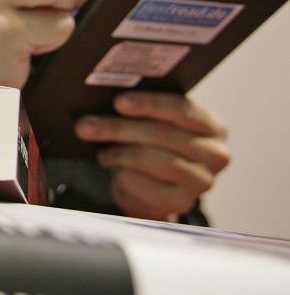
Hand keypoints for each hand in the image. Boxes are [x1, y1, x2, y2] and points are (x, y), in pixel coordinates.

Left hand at [75, 91, 230, 220]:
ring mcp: (202, 181)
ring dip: (118, 152)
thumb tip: (109, 98)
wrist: (156, 186)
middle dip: (118, 128)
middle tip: (86, 126)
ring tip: (100, 148)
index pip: (182, 108)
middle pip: (161, 134)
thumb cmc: (154, 143)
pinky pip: (144, 185)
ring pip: (150, 159)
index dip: (149, 104)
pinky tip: (111, 165)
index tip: (118, 102)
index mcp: (213, 127)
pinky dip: (121, 173)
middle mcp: (215, 154)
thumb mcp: (156, 123)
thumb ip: (145, 110)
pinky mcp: (182, 203)